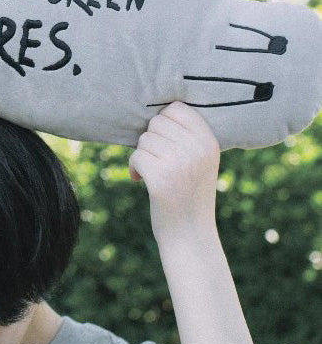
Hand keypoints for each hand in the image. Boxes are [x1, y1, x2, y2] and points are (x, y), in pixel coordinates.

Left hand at [128, 101, 219, 241]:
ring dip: (142, 156)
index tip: (165, 141)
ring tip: (154, 173)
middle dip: (151, 140)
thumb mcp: (200, 160)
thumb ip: (186, 135)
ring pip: (144, 139)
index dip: (163, 122)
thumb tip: (156, 108)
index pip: (177, 108)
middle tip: (158, 160)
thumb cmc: (189, 194)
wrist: (190, 236)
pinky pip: (135, 156)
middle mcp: (198, 149)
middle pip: (156, 122)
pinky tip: (141, 180)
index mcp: (210, 142)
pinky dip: (133, 168)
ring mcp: (180, 163)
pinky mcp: (162, 178)